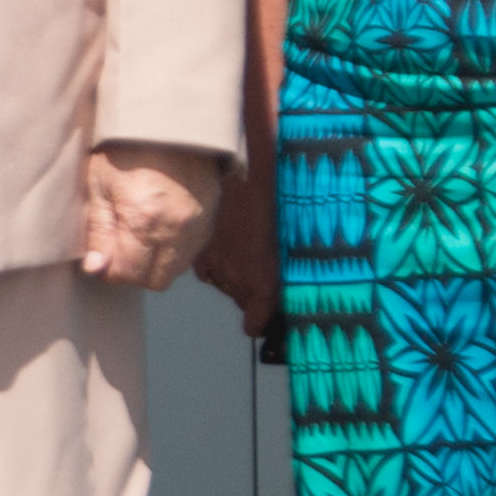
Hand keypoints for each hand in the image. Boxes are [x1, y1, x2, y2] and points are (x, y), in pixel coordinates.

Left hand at [79, 141, 221, 291]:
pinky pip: (192, 250)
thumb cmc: (127, 146)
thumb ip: (98, 231)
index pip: (128, 274)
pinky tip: (159, 224)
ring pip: (177, 269)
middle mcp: (178, 228)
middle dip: (134, 271)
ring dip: (156, 262)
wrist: (169, 117)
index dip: (109, 270)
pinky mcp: (211, 217)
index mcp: (145, 219)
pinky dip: (174, 248)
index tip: (100, 257)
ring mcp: (200, 224)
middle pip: (156, 280)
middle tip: (119, 247)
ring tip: (139, 232)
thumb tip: (96, 269)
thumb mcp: (100, 183)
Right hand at [191, 157, 280, 330]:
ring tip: (245, 246)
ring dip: (232, 272)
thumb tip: (295, 292)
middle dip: (250, 288)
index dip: (261, 320)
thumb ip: (291, 271)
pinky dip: (215, 259)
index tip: (267, 313)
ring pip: (224, 283)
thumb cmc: (282, 203)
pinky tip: (227, 240)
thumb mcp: (296, 240)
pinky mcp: (199, 250)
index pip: (254, 325)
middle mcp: (237, 280)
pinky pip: (207, 267)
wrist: (247, 171)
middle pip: (241, 300)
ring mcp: (215, 264)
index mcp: (263, 283)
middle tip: (261, 264)